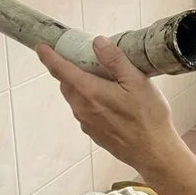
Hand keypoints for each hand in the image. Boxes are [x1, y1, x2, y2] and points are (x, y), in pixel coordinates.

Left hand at [36, 36, 180, 171]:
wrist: (153, 152)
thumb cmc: (148, 116)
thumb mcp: (137, 81)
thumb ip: (115, 60)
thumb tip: (98, 42)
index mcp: (90, 92)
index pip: (60, 70)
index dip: (49, 57)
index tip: (41, 47)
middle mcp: (82, 108)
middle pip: (67, 83)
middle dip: (70, 69)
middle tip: (85, 58)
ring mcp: (87, 123)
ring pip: (76, 98)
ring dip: (82, 85)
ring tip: (105, 79)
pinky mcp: (94, 133)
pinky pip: (85, 111)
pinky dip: (91, 100)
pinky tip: (112, 101)